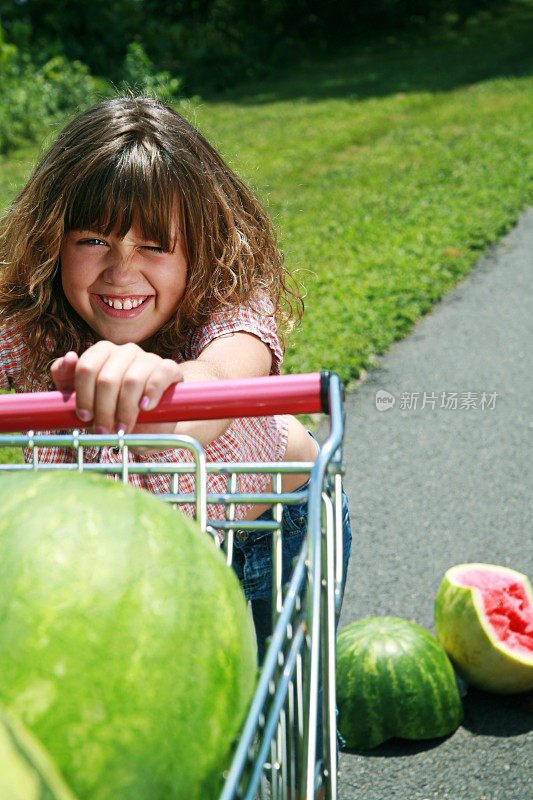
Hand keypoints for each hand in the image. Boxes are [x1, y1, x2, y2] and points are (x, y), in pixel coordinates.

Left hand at [50, 342, 182, 433]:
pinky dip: (151, 392)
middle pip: (107, 378)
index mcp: (102, 352)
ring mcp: (148, 358)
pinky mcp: (169, 369)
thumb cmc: (115, 408)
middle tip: (104, 431)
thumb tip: (68, 358)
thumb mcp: (84, 396)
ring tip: (123, 429)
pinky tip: (145, 407)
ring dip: (125, 410)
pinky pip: (160, 374)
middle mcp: (125, 351)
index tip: (85, 418)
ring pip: (132, 380)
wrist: (151, 421)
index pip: (86, 367)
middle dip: (103, 410)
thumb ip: (66, 378)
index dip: (83, 396)